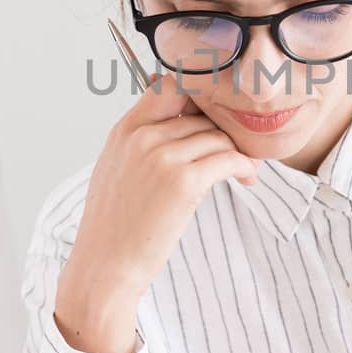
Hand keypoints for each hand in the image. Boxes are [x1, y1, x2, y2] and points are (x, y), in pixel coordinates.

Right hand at [54, 70, 257, 352]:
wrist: (105, 267)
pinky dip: (244, 167)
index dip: (197, 97)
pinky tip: (246, 179)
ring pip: (219, 137)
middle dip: (223, 133)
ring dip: (237, 152)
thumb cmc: (112, 225)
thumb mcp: (116, 168)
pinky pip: (229, 159)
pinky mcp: (184, 182)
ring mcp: (163, 157)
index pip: (168, 85)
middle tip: (235, 150)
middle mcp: (143, 137)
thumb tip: (178, 119)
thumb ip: (142, 139)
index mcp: (125, 130)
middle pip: (202, 115)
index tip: (212, 118)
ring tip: (242, 171)